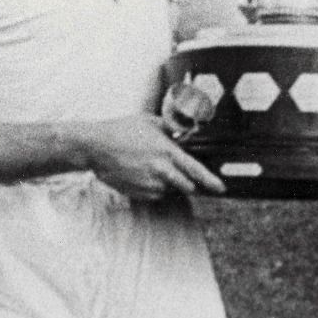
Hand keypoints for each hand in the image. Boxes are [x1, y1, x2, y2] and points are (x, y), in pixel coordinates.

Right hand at [77, 115, 225, 200]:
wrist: (95, 147)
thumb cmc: (122, 130)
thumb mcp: (151, 122)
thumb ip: (173, 129)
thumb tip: (189, 131)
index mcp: (167, 152)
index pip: (196, 171)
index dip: (211, 181)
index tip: (221, 188)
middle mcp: (160, 171)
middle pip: (187, 186)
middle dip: (189, 182)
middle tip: (179, 171)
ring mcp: (149, 184)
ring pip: (170, 191)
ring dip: (169, 183)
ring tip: (152, 166)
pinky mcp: (139, 193)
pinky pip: (155, 195)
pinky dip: (155, 187)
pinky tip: (142, 173)